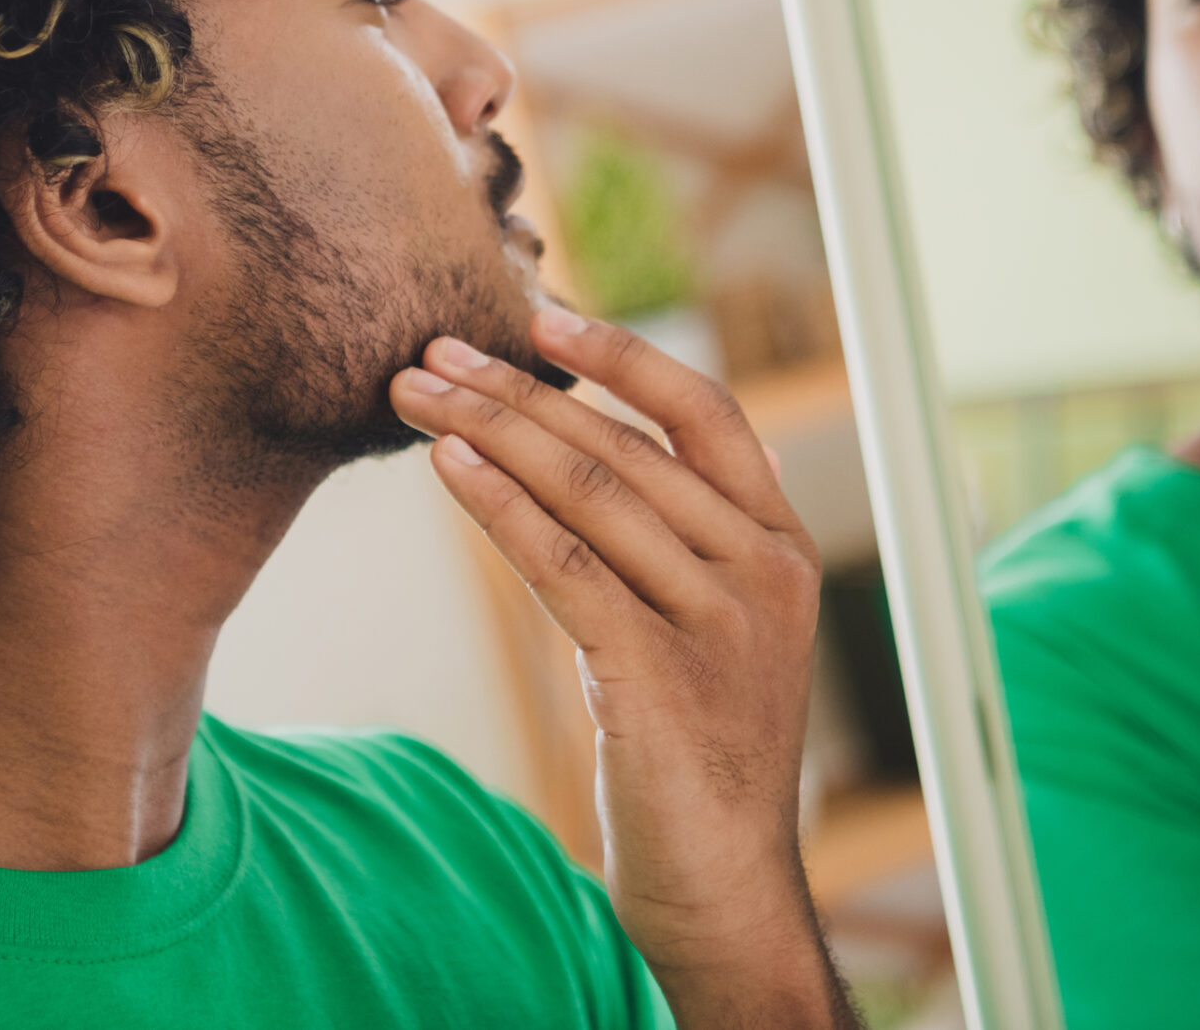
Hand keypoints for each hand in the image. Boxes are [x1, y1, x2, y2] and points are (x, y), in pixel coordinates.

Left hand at [390, 308, 848, 1027]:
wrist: (724, 884)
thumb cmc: (704, 752)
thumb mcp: (726, 631)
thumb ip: (701, 541)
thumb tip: (662, 449)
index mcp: (782, 546)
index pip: (706, 414)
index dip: (623, 357)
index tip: (541, 314)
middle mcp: (762, 572)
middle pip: (624, 447)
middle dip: (517, 389)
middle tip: (432, 351)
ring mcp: (718, 623)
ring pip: (587, 492)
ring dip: (487, 430)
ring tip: (416, 393)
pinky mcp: (656, 675)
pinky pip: (562, 564)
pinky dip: (496, 505)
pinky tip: (444, 467)